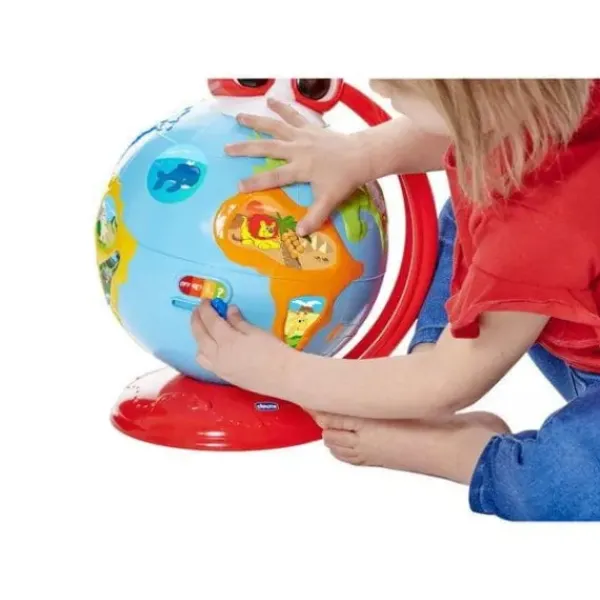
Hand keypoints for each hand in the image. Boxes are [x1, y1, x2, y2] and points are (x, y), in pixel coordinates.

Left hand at [191, 300, 299, 396]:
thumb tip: (228, 310)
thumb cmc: (273, 351)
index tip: (205, 301)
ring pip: (200, 353)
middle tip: (198, 311)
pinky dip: (205, 353)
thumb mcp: (256, 332)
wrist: (284, 376)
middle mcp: (218, 355)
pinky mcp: (225, 377)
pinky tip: (212, 348)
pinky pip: (207, 364)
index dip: (206, 309)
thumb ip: (239, 321)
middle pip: (200, 336)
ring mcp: (220, 368)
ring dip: (198, 339)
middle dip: (196, 321)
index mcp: (227, 341)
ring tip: (205, 331)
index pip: (210, 321)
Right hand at [225, 97, 369, 235]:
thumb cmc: (344, 179)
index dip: (256, 181)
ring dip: (257, 121)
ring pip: (276, 126)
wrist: (361, 155)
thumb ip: (315, 216)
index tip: (238, 186)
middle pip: (268, 147)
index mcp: (301, 168)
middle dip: (246, 148)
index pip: (274, 176)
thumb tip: (300, 233)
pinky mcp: (310, 128)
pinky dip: (282, 107)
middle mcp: (298, 149)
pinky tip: (270, 101)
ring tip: (239, 118)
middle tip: (227, 149)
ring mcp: (302, 136)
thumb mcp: (330, 200)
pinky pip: (293, 115)